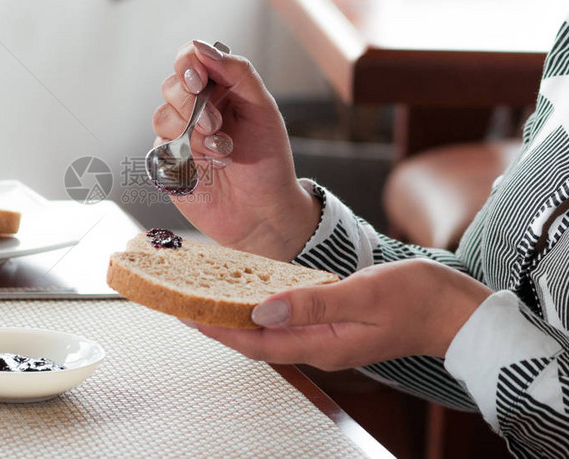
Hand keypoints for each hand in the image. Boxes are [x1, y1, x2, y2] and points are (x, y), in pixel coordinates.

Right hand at [152, 40, 319, 260]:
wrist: (264, 210)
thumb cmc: (268, 160)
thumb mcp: (263, 109)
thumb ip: (237, 73)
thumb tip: (202, 47)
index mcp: (217, 89)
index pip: (188, 60)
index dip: (188, 65)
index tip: (200, 81)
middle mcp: (193, 110)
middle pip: (170, 86)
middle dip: (192, 104)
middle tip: (217, 125)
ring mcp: (177, 137)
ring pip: (161, 117)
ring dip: (193, 134)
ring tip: (223, 153)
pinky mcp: (166, 164)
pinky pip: (160, 149)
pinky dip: (186, 157)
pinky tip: (210, 169)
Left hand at [191, 259, 492, 368]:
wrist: (456, 312)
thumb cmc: (418, 299)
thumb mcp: (364, 293)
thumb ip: (313, 302)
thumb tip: (262, 309)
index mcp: (323, 344)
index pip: (257, 342)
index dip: (218, 330)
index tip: (186, 315)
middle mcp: (319, 346)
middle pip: (256, 341)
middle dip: (218, 325)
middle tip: (184, 305)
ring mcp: (327, 339)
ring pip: (270, 333)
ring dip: (237, 319)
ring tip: (206, 300)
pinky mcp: (334, 326)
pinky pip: (288, 322)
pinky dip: (263, 311)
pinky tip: (251, 296)